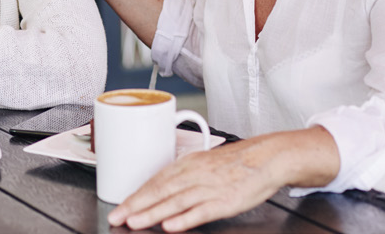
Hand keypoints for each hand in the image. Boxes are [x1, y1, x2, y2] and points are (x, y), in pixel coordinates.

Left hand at [108, 128, 338, 231]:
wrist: (266, 158)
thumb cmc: (234, 164)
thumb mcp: (203, 164)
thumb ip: (181, 177)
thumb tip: (159, 192)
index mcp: (187, 164)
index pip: (155, 180)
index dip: (135, 195)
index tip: (119, 207)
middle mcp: (194, 174)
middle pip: (160, 190)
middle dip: (136, 205)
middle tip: (117, 217)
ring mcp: (209, 188)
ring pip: (175, 201)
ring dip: (153, 212)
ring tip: (135, 222)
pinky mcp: (225, 201)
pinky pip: (201, 210)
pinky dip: (185, 219)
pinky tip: (170, 226)